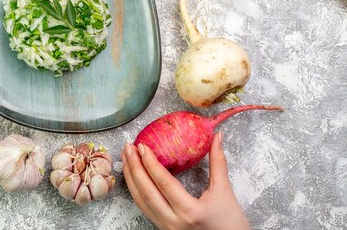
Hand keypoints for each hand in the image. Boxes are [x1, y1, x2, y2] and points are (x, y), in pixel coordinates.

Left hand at [121, 131, 250, 229]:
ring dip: (131, 178)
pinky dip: (136, 190)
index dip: (150, 163)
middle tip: (128, 147)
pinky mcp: (163, 228)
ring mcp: (166, 227)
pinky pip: (144, 207)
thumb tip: (217, 137)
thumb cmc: (231, 224)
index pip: (163, 183)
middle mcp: (174, 221)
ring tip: (126, 158)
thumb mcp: (225, 192)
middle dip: (134, 167)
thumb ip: (218, 163)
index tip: (141, 146)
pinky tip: (133, 177)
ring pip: (141, 200)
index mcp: (189, 211)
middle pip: (146, 191)